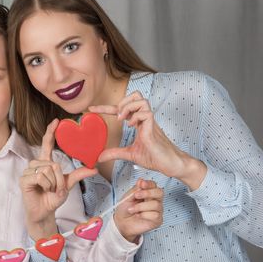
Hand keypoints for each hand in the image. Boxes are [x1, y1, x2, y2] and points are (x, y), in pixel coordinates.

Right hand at [20, 119, 96, 238]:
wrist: (45, 212)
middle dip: (59, 179)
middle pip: (53, 163)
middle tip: (56, 188)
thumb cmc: (53, 197)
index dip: (51, 132)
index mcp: (46, 163)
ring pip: (47, 170)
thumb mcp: (68, 184)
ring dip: (53, 183)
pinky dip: (46, 185)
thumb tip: (95, 168)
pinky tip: (43, 190)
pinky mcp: (24, 179)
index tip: (56, 121)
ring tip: (49, 190)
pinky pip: (40, 177)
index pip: (47, 144)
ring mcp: (29, 171)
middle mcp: (36, 164)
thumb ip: (79, 174)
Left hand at [89, 91, 206, 189]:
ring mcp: (150, 122)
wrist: (171, 165)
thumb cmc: (155, 158)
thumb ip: (115, 153)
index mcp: (138, 123)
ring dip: (128, 107)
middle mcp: (144, 119)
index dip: (105, 108)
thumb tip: (99, 157)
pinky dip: (136, 117)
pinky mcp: (154, 128)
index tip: (91, 110)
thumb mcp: (130, 155)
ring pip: (142, 100)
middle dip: (122, 101)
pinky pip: (146, 113)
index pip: (121, 109)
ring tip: (122, 120)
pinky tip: (132, 126)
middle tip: (116, 115)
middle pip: (136, 95)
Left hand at [114, 179, 163, 242]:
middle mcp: (155, 200)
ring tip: (132, 209)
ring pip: (156, 205)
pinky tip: (138, 216)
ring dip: (141, 207)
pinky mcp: (157, 220)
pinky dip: (144, 215)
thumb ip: (135, 189)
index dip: (148, 184)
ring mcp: (157, 210)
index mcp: (148, 193)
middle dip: (147, 193)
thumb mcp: (127, 197)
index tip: (141, 184)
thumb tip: (141, 180)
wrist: (121, 223)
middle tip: (136, 196)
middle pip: (160, 193)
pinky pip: (155, 215)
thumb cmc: (125, 209)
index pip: (154, 185)